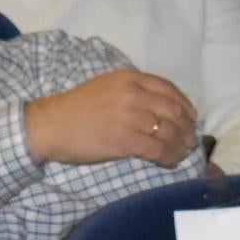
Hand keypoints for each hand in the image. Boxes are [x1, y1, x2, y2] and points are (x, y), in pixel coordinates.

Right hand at [26, 67, 197, 167]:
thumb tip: (158, 107)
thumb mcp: (104, 86)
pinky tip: (169, 162)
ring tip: (182, 152)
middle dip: (186, 128)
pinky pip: (158, 149)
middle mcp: (134, 94)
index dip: (185, 105)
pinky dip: (169, 156)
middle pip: (174, 111)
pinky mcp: (126, 139)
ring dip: (181, 144)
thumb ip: (131, 90)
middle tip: (189, 140)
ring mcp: (131, 117)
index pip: (169, 89)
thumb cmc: (74, 109)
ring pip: (170, 131)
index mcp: (129, 78)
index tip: (190, 117)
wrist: (49, 125)